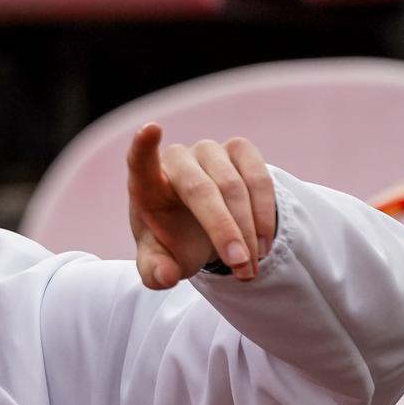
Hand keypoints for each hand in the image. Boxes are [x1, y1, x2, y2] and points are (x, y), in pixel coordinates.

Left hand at [126, 125, 278, 286]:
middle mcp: (177, 160)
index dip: (143, 146)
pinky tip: (261, 244)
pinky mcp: (239, 150)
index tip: (149, 129)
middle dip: (223, 230)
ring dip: (248, 232)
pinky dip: (264, 215)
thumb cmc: (173, 242)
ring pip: (235, 187)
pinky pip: (259, 179)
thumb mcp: (161, 265)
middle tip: (239, 266)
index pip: (139, 161)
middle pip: (200, 188)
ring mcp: (209, 152)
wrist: (201, 229)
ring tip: (248, 269)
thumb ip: (156, 273)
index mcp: (146, 185)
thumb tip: (167, 276)